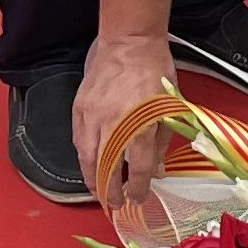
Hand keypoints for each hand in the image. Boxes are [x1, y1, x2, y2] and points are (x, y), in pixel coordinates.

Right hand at [71, 30, 182, 188]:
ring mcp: (92, 116)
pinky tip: (90, 163)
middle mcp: (114, 124)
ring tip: (99, 190)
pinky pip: (77, 141)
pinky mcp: (79, 108)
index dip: (139, 189)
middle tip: (114, 204)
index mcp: (141, 125)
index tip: (138, 199)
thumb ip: (161, 141)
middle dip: (110, 192)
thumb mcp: (170, 107)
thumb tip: (156, 170)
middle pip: (108, 169)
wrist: (129, 43)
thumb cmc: (155, 72)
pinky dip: (83, 157)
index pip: (139, 169)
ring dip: (92, 179)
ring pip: (87, 158)